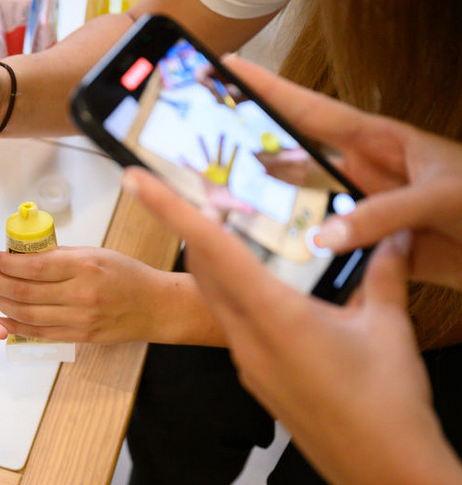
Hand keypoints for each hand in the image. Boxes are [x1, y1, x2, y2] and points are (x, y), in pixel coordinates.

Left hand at [0, 247, 189, 343]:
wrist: (156, 307)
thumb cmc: (128, 275)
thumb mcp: (97, 253)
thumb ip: (62, 256)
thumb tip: (25, 256)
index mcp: (85, 266)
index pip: (34, 266)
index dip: (7, 263)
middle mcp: (80, 294)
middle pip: (24, 291)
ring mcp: (79, 319)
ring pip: (27, 313)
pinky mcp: (79, 336)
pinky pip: (39, 333)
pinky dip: (15, 326)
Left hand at [120, 166, 461, 484]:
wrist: (384, 476)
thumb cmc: (387, 403)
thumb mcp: (388, 328)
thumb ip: (383, 275)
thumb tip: (394, 236)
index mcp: (275, 316)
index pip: (213, 250)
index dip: (172, 212)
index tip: (137, 183)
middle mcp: (249, 338)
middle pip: (205, 273)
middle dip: (193, 232)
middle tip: (195, 195)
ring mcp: (248, 363)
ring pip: (217, 300)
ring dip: (216, 264)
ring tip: (232, 232)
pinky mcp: (259, 381)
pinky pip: (235, 327)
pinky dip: (239, 298)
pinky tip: (269, 292)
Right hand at [225, 55, 461, 290]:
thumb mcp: (441, 197)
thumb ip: (385, 214)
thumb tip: (327, 236)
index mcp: (379, 142)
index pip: (312, 111)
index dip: (269, 90)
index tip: (230, 69)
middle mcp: (362, 172)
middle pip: (295, 156)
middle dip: (251, 147)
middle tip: (206, 142)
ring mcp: (363, 209)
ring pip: (304, 204)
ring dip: (272, 207)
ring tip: (224, 203)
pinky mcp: (370, 246)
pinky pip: (327, 246)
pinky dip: (303, 253)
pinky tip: (276, 256)